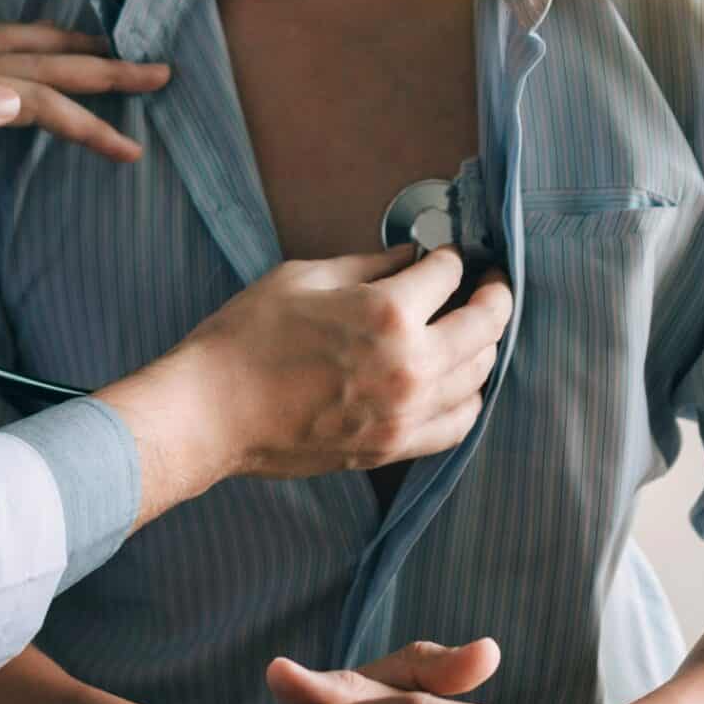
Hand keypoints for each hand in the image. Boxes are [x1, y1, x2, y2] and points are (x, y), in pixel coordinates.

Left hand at [0, 21, 169, 214]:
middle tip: (155, 70)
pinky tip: (21, 58)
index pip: (37, 100)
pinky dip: (20, 48)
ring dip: (64, 47)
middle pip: (39, 61)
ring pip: (14, 45)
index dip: (89, 124)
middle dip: (101, 70)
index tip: (133, 149)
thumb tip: (14, 99)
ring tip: (102, 51)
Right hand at [97, 247, 512, 527]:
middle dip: (492, 296)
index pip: (448, 274)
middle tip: (488, 284)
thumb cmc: (245, 340)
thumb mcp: (302, 277)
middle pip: (484, 325)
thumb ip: (367, 266)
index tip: (447, 256)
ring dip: (484, 346)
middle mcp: (409, 365)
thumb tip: (409, 258)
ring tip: (473, 331)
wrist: (211, 412)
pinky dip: (468, 399)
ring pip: (479, 376)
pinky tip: (458, 383)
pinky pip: (457, 425)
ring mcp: (404, 413)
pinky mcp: (391, 447)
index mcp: (387, 312)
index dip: (451, 258)